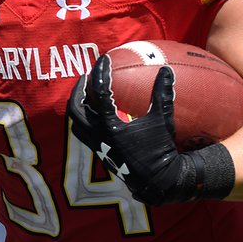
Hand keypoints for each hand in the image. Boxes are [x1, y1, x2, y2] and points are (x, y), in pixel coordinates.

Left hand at [68, 55, 193, 205]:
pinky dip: (86, 119)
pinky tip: (97, 114)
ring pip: (76, 123)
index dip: (101, 74)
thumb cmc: (161, 150)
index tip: (103, 61)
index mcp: (111, 126)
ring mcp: (97, 146)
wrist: (157, 180)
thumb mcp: (162, 120)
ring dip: (79, 106)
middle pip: (75, 109)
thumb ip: (162, 94)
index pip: (100, 94)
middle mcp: (98, 136)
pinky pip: (84, 133)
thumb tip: (166, 70)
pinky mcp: (100, 153)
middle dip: (78, 90)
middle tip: (87, 77)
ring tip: (87, 94)